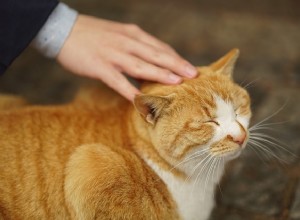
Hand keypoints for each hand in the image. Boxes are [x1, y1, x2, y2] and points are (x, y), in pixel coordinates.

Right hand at [57, 15, 196, 100]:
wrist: (63, 29)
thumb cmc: (92, 34)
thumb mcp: (118, 34)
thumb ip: (135, 47)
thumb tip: (150, 62)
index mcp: (132, 34)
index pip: (160, 47)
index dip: (176, 58)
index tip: (189, 67)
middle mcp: (127, 42)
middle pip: (156, 54)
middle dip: (177, 65)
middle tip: (193, 74)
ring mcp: (113, 54)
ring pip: (141, 65)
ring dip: (160, 74)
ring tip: (177, 82)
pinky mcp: (100, 66)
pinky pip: (118, 81)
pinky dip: (130, 90)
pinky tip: (141, 100)